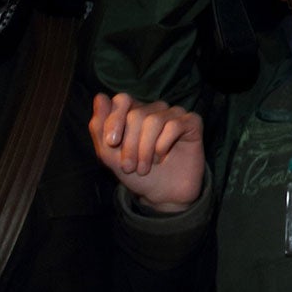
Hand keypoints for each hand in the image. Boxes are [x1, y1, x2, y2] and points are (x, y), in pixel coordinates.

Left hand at [87, 92, 204, 213]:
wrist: (163, 194)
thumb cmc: (136, 173)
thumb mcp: (109, 155)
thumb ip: (99, 126)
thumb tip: (100, 97)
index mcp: (134, 112)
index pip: (122, 100)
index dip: (114, 119)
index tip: (111, 143)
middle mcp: (155, 109)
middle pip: (137, 114)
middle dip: (130, 144)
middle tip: (129, 167)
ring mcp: (174, 114)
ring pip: (155, 121)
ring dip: (145, 149)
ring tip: (144, 168)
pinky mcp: (192, 123)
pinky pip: (174, 126)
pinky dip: (164, 145)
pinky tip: (163, 157)